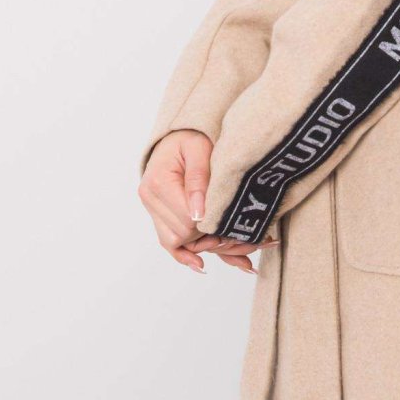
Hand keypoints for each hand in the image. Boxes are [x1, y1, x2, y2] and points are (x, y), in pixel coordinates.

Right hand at [137, 128, 278, 274]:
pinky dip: (187, 255)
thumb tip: (200, 216)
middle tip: (249, 238)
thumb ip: (199, 180)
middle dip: (214, 238)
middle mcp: (150, 199)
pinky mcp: (160, 215)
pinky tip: (202, 265)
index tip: (237, 223)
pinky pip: (170, 243)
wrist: (179, 134)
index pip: (186, 220)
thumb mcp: (200, 149)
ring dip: (208, 248)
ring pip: (177, 244)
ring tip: (242, 248)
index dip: (212, 226)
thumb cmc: (193, 137)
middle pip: (182, 236)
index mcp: (158, 183)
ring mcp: (153, 209)